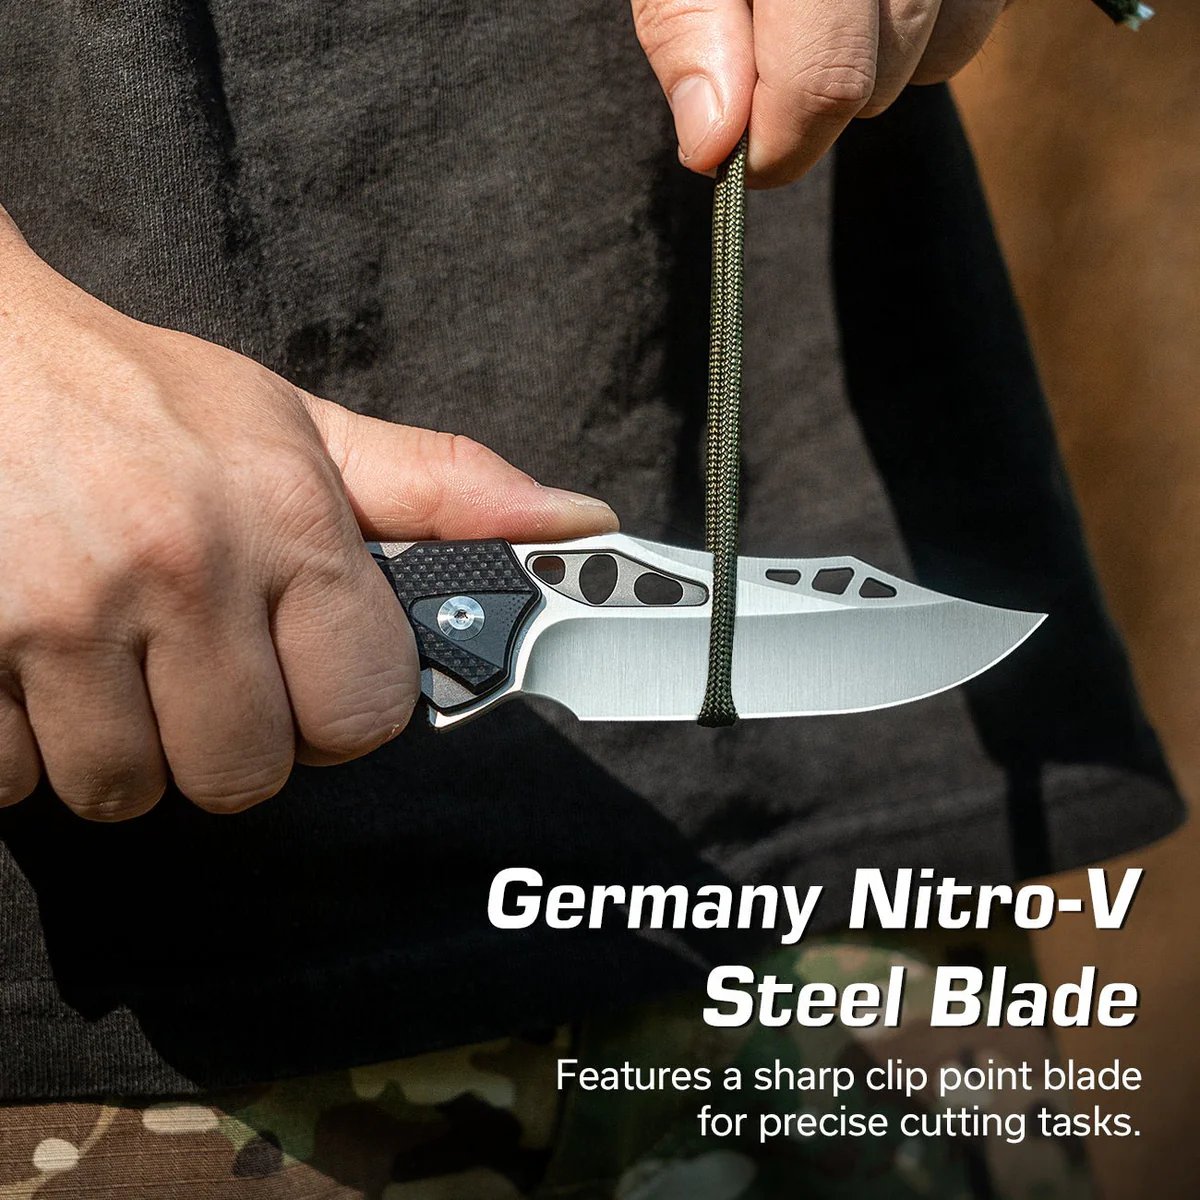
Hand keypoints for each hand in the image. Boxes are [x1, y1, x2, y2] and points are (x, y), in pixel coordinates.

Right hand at [0, 214, 617, 819]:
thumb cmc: (148, 398)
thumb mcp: (303, 428)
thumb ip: (443, 489)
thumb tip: (582, 525)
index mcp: (289, 523)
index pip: (363, 716)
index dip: (340, 716)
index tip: (307, 684)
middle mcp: (182, 569)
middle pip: (245, 777)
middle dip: (231, 743)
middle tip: (201, 674)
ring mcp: (60, 614)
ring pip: (125, 791)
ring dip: (125, 749)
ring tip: (115, 664)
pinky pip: (12, 781)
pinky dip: (23, 747)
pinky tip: (36, 669)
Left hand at [633, 0, 1011, 185]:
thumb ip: (687, 25)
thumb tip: (713, 141)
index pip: (826, 78)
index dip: (776, 144)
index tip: (735, 158)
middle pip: (881, 79)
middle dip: (812, 95)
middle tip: (761, 41)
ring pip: (944, 53)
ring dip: (876, 57)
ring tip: (821, 0)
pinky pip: (977, 10)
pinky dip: (923, 16)